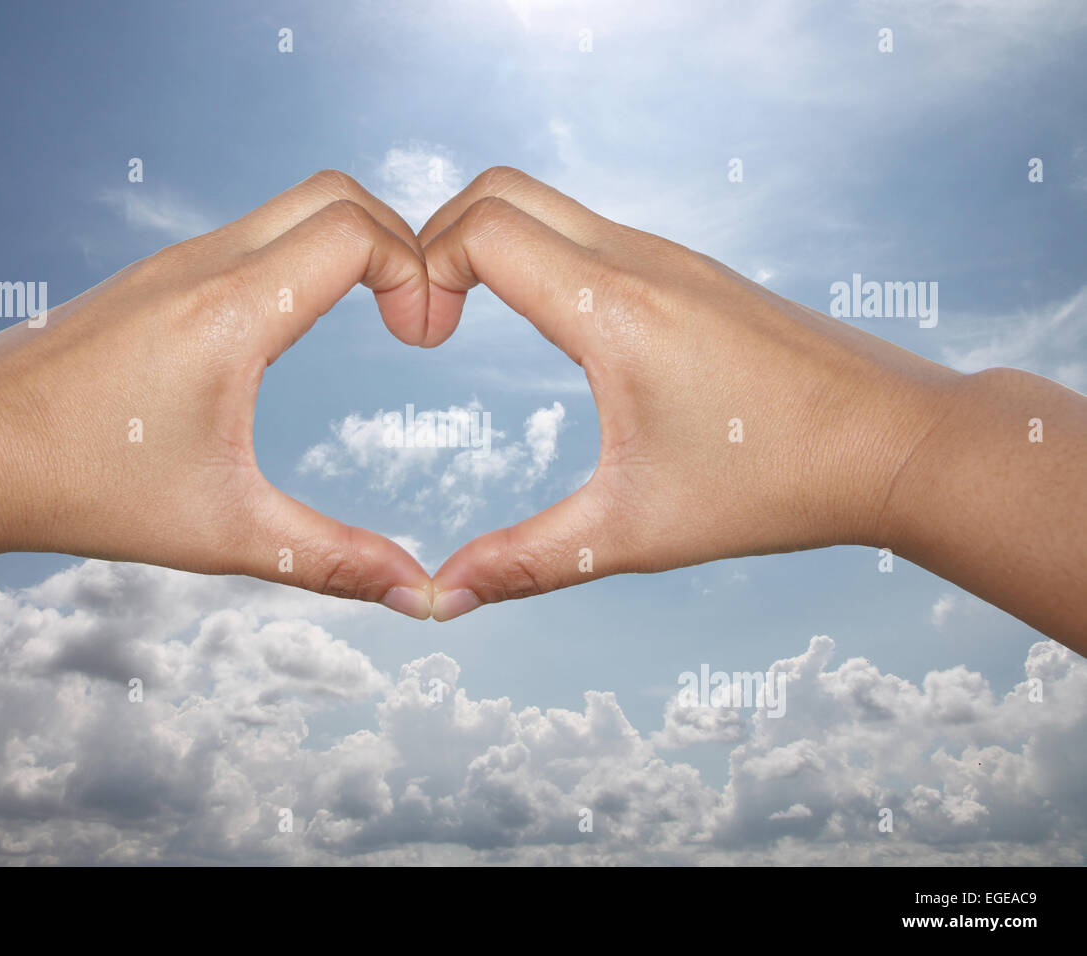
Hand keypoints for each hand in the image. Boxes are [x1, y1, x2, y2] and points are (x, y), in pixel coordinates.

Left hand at [0, 171, 441, 657]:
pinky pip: (244, 238)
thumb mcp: (225, 532)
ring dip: (345, 247)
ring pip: (285, 210)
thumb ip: (332, 561)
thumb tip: (418, 595)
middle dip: (398, 241)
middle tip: (413, 317)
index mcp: (231, 312)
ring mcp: (168, 264)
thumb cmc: (81, 488)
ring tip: (372, 319)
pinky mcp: (147, 279)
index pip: (358, 231)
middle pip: (334, 194)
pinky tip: (290, 331)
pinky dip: (294, 260)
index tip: (423, 339)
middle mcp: (202, 266)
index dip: (418, 270)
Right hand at [417, 168, 1085, 648]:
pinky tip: (553, 330)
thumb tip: (440, 599)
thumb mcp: (632, 530)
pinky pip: (594, 232)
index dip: (422, 267)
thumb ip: (525, 562)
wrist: (900, 443)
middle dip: (439, 236)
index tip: (420, 339)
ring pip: (551, 204)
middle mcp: (640, 261)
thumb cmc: (776, 482)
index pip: (481, 229)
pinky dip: (543, 256)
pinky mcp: (695, 272)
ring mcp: (673, 257)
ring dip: (492, 244)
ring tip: (469, 318)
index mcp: (614, 309)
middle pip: (502, 190)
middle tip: (427, 317)